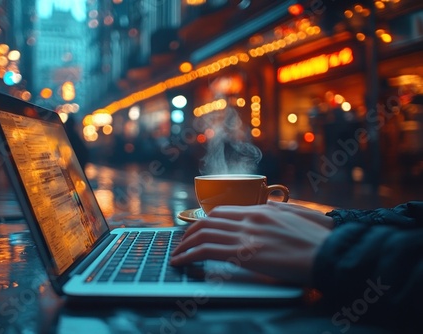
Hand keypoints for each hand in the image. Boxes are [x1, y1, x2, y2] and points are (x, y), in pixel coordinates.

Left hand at [170, 204, 332, 284]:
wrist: (331, 253)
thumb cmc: (320, 239)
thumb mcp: (299, 216)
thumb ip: (279, 212)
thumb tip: (267, 210)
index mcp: (262, 210)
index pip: (223, 211)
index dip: (206, 220)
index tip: (198, 228)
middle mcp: (250, 219)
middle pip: (209, 221)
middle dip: (191, 232)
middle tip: (182, 242)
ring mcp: (247, 235)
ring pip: (203, 234)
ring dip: (185, 244)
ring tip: (176, 253)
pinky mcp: (245, 254)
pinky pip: (207, 251)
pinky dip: (189, 255)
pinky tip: (181, 262)